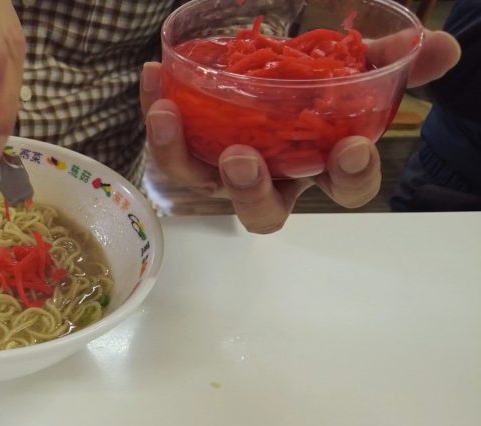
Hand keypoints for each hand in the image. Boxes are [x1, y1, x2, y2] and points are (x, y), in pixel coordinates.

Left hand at [139, 29, 461, 233]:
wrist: (260, 78)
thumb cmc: (313, 88)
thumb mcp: (355, 68)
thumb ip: (391, 62)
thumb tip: (438, 46)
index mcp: (320, 166)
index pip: (344, 188)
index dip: (349, 177)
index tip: (351, 150)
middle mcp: (271, 180)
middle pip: (263, 212)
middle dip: (251, 191)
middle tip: (241, 158)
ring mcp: (222, 172)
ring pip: (201, 183)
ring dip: (182, 152)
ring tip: (171, 114)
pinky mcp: (185, 152)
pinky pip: (167, 142)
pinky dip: (158, 111)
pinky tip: (155, 75)